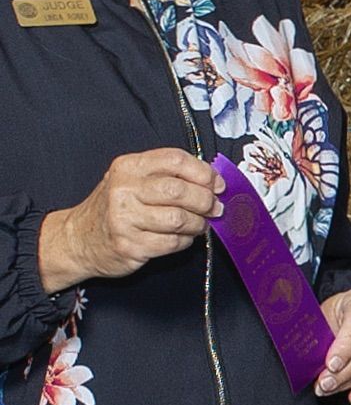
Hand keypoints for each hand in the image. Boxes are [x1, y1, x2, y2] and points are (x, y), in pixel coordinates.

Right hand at [39, 148, 221, 288]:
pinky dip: (185, 241)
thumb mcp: (133, 180)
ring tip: (198, 224)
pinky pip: (173, 242)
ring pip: (179, 219)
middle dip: (205, 201)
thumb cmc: (114, 208)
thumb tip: (212, 181)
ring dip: (197, 224)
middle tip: (214, 207)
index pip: (175, 159)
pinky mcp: (131, 245)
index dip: (203, 172)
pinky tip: (181, 237)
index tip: (216, 184)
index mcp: (129, 167)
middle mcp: (124, 189)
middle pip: (179, 190)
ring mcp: (125, 219)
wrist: (79, 238)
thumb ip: (168, 176)